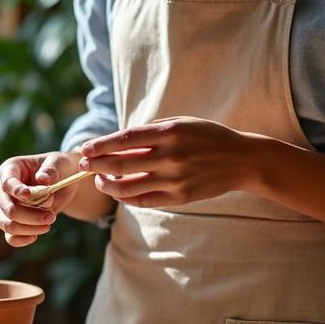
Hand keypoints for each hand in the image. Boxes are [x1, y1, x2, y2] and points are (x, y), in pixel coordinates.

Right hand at [0, 152, 80, 247]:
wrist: (63, 183)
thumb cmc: (59, 168)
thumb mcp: (59, 163)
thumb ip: (51, 169)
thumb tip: (42, 179)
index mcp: (10, 169)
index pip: (6, 183)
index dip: (16, 190)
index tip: (28, 195)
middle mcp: (3, 190)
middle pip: (8, 208)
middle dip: (29, 215)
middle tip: (52, 215)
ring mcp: (5, 208)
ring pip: (7, 224)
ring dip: (28, 227)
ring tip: (49, 223)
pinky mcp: (13, 223)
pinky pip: (10, 237)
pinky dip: (21, 240)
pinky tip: (35, 236)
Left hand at [79, 117, 254, 206]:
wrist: (242, 160)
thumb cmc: (206, 137)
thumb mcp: (181, 123)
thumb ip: (150, 130)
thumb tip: (115, 141)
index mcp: (170, 132)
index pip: (124, 139)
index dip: (101, 145)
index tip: (85, 149)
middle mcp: (171, 156)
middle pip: (120, 163)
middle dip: (95, 165)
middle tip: (83, 165)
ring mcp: (175, 179)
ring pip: (127, 186)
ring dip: (107, 184)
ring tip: (99, 180)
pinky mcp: (180, 197)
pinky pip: (143, 200)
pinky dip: (125, 197)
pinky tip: (117, 190)